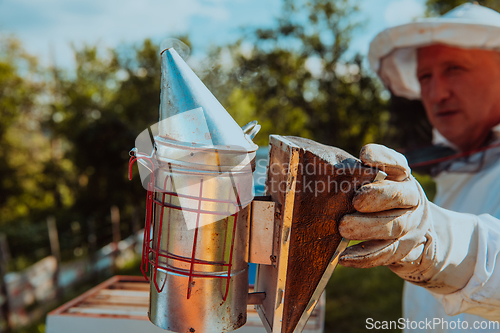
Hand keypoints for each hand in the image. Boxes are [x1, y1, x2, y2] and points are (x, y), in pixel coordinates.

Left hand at [338, 144, 477, 293]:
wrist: (415, 234)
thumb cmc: (380, 200)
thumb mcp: (374, 183)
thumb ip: (356, 174)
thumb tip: (323, 166)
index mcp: (402, 177)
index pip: (397, 163)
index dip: (383, 158)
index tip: (365, 156)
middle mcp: (411, 199)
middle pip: (401, 196)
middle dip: (378, 196)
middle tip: (356, 200)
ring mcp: (410, 226)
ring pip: (394, 227)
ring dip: (368, 228)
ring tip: (343, 227)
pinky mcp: (402, 250)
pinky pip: (385, 255)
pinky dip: (363, 257)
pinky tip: (343, 257)